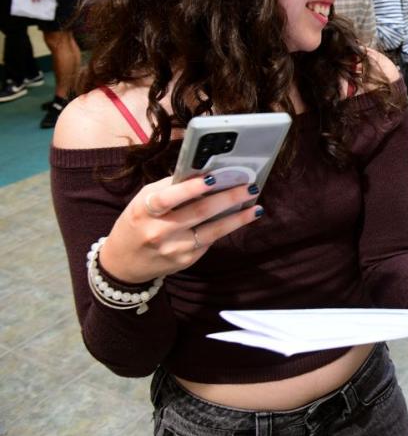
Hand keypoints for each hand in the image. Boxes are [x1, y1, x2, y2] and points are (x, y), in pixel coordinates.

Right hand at [98, 175, 264, 282]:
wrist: (123, 263)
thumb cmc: (137, 222)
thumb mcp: (143, 201)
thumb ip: (170, 189)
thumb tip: (204, 173)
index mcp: (144, 211)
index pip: (169, 197)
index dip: (192, 187)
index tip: (215, 177)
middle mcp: (160, 231)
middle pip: (200, 212)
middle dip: (228, 197)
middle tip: (250, 186)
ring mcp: (175, 249)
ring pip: (213, 230)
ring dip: (238, 217)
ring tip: (255, 206)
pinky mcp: (186, 260)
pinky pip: (210, 240)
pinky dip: (227, 227)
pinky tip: (241, 217)